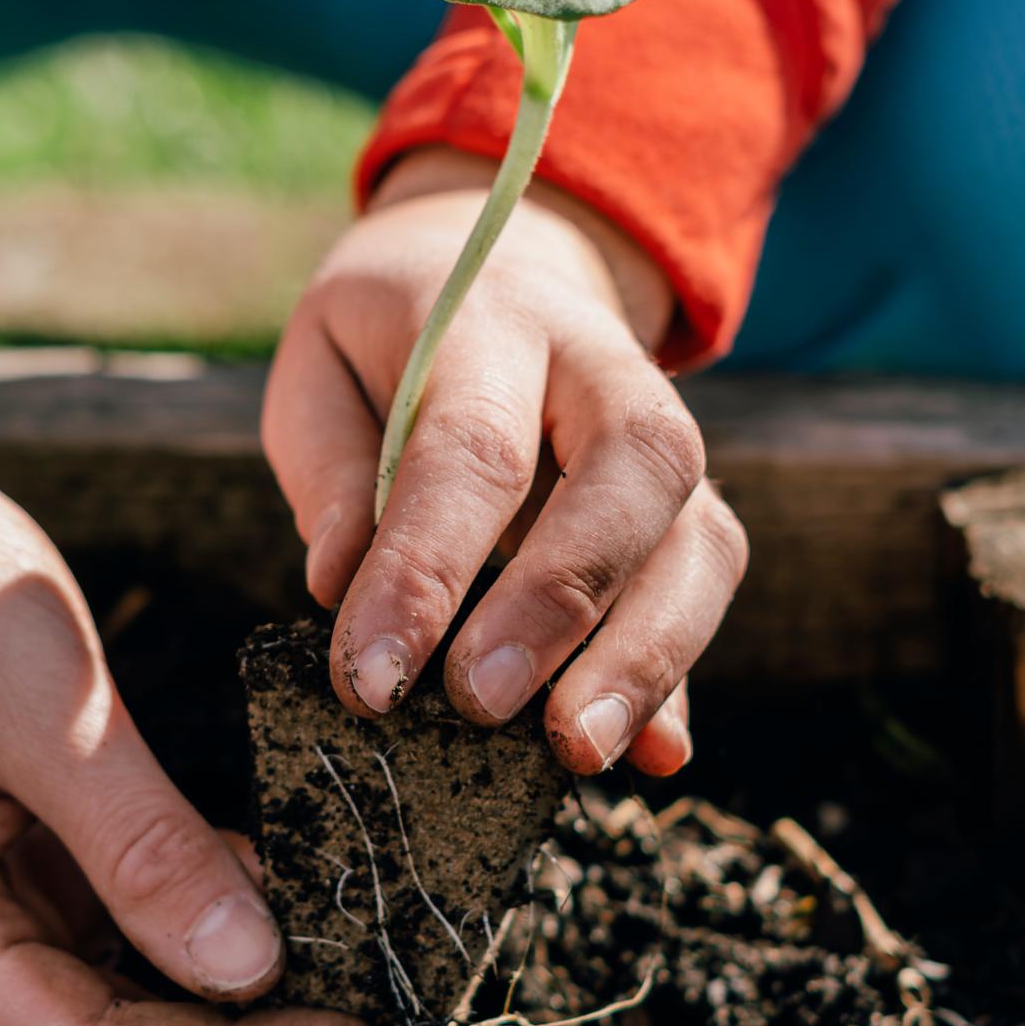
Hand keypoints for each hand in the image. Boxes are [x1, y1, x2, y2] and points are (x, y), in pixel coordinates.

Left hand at [264, 150, 746, 775]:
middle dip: (561, 602)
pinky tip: (655, 755)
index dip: (425, 568)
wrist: (504, 270)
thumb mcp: (318, 365)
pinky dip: (682, 678)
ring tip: (578, 751)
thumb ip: (328, 467)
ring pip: (697, 537)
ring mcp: (666, 438)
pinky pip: (706, 588)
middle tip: (482, 707)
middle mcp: (604, 368)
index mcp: (491, 319)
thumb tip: (338, 586)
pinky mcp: (689, 506)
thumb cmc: (388, 342)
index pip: (471, 447)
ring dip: (647, 655)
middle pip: (630, 472)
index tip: (370, 679)